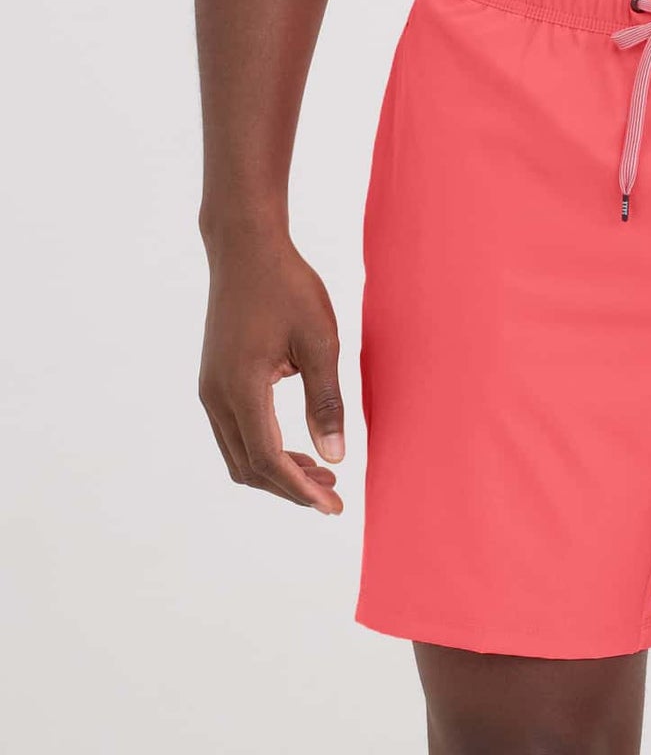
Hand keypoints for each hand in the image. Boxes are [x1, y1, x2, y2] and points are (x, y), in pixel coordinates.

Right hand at [198, 233, 345, 513]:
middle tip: (333, 494)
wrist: (246, 247)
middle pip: (249, 468)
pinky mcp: (214, 380)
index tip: (333, 508)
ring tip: (321, 473)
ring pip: (238, 454)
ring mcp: (210, 390)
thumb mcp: (320, 341)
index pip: (269, 461)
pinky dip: (263, 448)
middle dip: (290, 488)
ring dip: (276, 471)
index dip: (301, 490)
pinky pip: (235, 432)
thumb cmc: (288, 287)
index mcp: (241, 389)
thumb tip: (335, 457)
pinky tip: (296, 443)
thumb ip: (326, 401)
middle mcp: (216, 397)